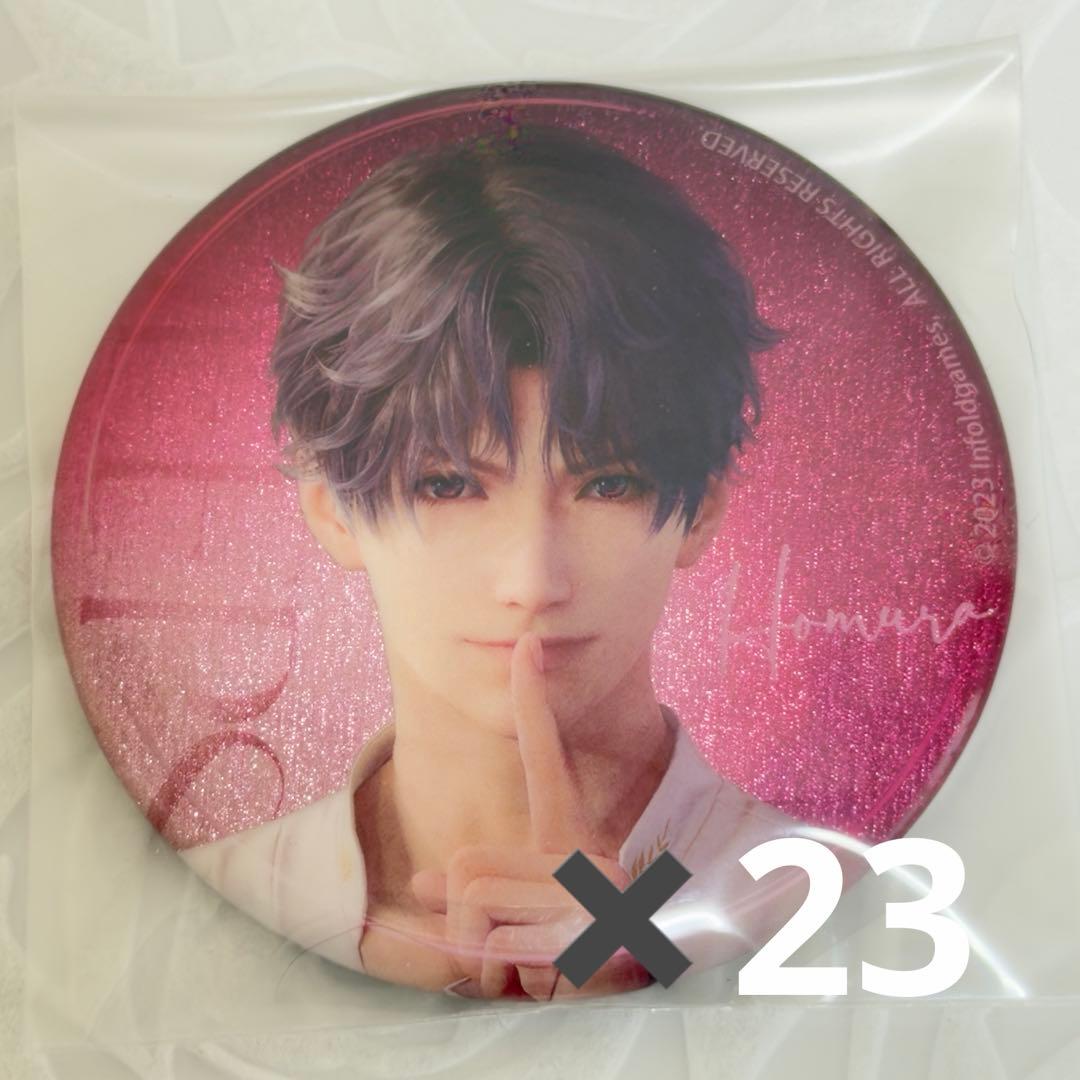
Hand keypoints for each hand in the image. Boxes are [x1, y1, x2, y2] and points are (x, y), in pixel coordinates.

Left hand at [410, 632, 652, 999]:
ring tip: (530, 967)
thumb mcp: (528, 917)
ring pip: (472, 897)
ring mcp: (588, 894)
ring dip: (484, 950)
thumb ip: (481, 888)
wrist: (646, 989)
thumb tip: (421, 878)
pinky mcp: (583, 930)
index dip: (532, 702)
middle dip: (466, 917)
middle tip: (513, 948)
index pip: (544, 758)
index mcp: (572, 841)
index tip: (526, 646)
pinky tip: (542, 982)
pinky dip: (500, 972)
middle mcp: (587, 857)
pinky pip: (492, 942)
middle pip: (467, 863)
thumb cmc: (581, 957)